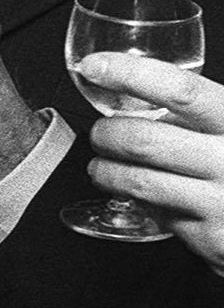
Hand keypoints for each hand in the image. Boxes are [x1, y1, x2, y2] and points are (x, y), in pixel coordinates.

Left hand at [81, 53, 223, 275]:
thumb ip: (208, 108)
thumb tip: (137, 78)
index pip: (180, 91)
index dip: (130, 74)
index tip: (96, 67)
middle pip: (145, 141)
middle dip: (106, 134)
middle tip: (99, 133)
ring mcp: (223, 203)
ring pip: (139, 182)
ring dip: (105, 171)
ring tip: (101, 167)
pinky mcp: (212, 240)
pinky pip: (157, 214)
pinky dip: (138, 200)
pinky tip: (140, 194)